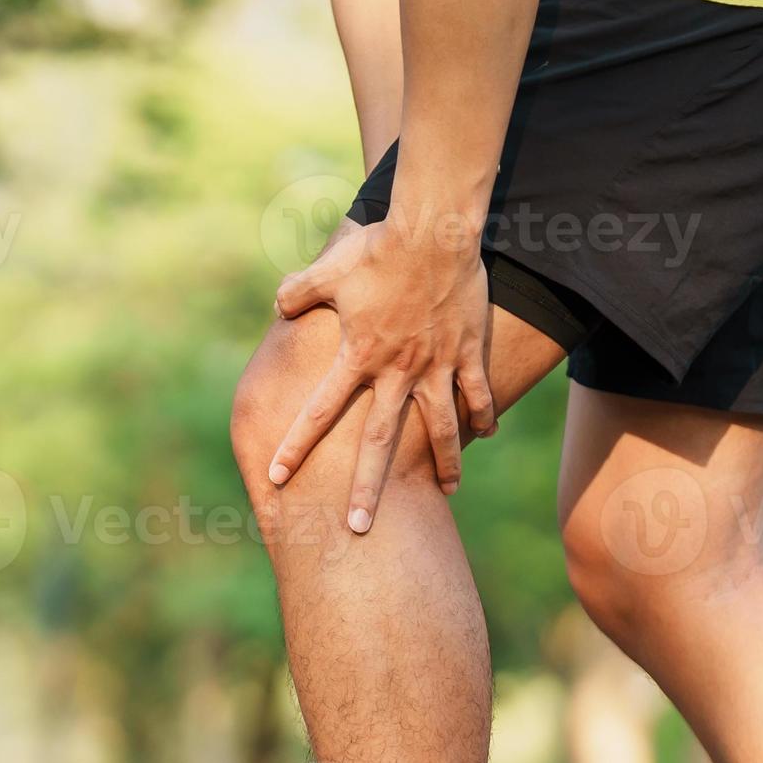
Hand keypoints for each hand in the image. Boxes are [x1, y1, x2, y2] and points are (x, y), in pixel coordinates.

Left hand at [267, 220, 496, 532]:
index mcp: (358, 357)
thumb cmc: (376, 249)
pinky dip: (484, 416)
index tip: (276, 479)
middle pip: (378, 442)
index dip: (295, 446)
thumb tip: (277, 307)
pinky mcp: (468, 352)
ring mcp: (436, 365)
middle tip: (358, 528)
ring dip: (446, 464)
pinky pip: (479, 394)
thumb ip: (297, 293)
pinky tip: (486, 435)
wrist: (434, 234)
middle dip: (368, 488)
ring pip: (441, 428)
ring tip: (449, 492)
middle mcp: (396, 371)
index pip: (318, 411)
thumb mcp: (325, 270)